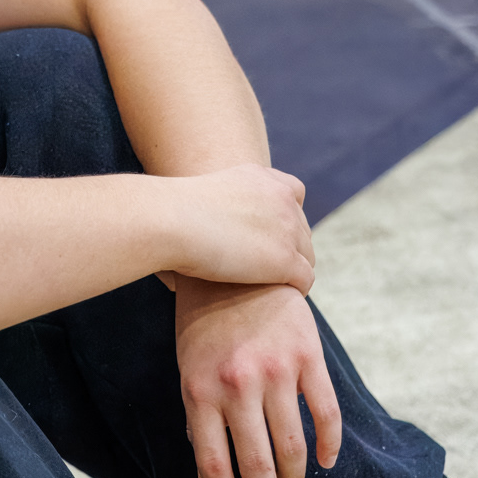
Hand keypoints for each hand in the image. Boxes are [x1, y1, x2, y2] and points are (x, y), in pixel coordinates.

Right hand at [160, 162, 314, 295]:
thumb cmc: (169, 214)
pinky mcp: (285, 260)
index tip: (269, 235)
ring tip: (275, 287)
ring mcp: (287, 229)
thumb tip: (208, 225)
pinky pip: (305, 279)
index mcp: (263, 179)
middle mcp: (282, 200)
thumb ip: (219, 206)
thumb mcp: (204, 195)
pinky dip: (297, 289)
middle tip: (267, 269)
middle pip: (302, 229)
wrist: (169, 221)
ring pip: (307, 255)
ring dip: (294, 271)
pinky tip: (280, 298)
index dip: (285, 217)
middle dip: (289, 247)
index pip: (293, 194)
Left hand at [174, 277, 342, 477]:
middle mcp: (237, 386)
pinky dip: (329, 443)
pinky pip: (324, 412)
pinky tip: (326, 461)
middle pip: (255, 464)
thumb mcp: (189, 368)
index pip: (213, 464)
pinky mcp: (307, 356)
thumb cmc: (205, 323)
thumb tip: (211, 472)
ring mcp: (276, 371)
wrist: (236, 263)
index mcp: (200, 392)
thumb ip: (200, 414)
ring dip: (294, 476)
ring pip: (292, 445)